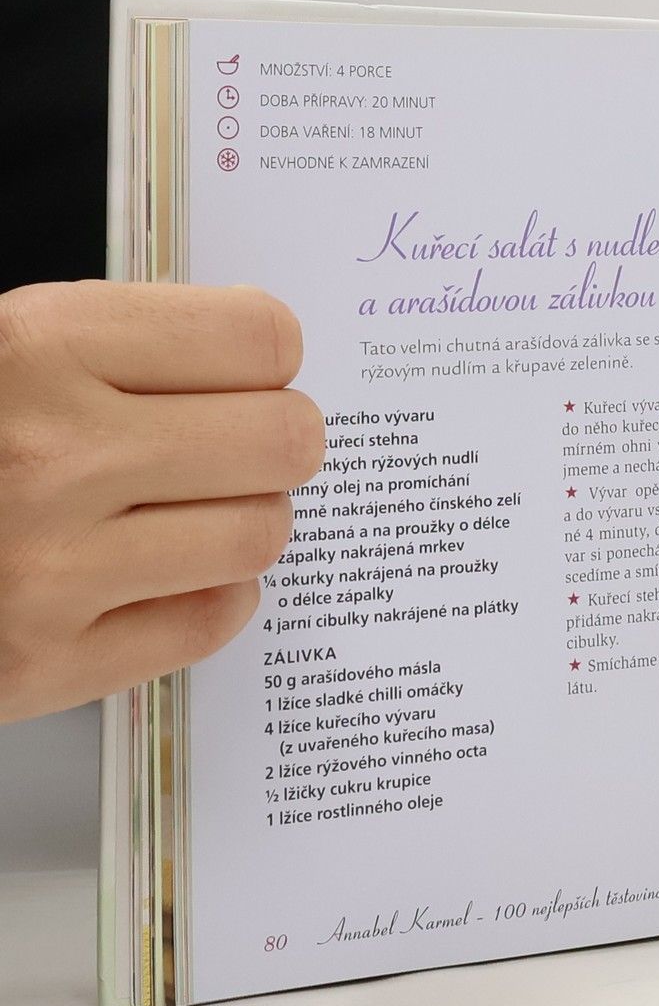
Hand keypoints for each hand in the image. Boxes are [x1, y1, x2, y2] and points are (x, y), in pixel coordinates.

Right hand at [0, 281, 325, 723]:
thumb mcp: (6, 348)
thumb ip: (123, 347)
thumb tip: (262, 357)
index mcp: (37, 351)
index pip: (260, 338)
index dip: (265, 353)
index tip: (246, 367)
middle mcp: (51, 460)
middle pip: (284, 440)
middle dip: (271, 438)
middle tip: (235, 442)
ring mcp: (47, 572)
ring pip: (260, 534)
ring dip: (241, 518)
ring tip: (186, 507)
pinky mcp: (40, 667)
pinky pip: (209, 622)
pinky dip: (208, 596)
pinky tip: (162, 572)